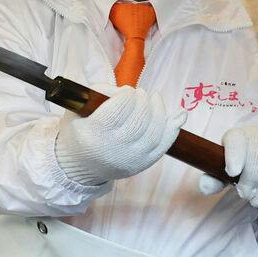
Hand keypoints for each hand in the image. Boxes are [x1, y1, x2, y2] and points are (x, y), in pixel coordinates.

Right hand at [53, 87, 182, 188]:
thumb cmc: (79, 131)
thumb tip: (130, 90)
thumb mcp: (78, 107)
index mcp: (93, 135)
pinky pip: (164, 145)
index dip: (127, 95)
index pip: (119, 110)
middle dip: (143, 101)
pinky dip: (174, 128)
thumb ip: (101, 91)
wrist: (80, 166)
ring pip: (154, 132)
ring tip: (155, 99)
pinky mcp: (142, 165)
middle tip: (141, 94)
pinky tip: (178, 115)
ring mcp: (130, 160)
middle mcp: (112, 150)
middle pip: (139, 121)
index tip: (127, 91)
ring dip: (159, 110)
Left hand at [199, 123, 257, 207]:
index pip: (236, 141)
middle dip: (248, 185)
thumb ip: (214, 178)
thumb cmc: (246, 159)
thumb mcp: (227, 166)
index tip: (232, 172)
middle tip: (245, 194)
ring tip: (256, 200)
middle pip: (256, 163)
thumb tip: (205, 187)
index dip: (234, 155)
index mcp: (238, 136)